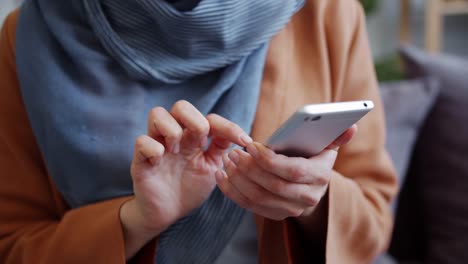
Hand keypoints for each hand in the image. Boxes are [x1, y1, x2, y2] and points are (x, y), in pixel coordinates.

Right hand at [120, 100, 251, 258]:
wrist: (169, 214)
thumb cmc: (190, 188)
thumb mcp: (212, 168)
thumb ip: (222, 149)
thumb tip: (241, 135)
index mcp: (193, 137)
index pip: (210, 118)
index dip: (229, 126)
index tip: (245, 142)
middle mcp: (175, 136)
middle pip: (181, 106)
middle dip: (195, 121)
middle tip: (200, 144)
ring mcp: (156, 145)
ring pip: (157, 114)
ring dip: (172, 130)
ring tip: (177, 152)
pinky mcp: (140, 160)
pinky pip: (142, 141)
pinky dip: (154, 149)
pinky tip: (161, 161)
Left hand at [216, 125, 356, 220]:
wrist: (310, 187)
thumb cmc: (314, 158)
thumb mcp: (327, 145)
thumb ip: (336, 135)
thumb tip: (352, 125)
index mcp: (320, 176)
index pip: (293, 171)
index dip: (270, 160)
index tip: (251, 145)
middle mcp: (308, 197)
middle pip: (273, 186)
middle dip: (250, 168)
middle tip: (234, 152)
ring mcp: (291, 209)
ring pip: (259, 198)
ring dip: (239, 179)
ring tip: (228, 161)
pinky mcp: (275, 215)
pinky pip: (249, 207)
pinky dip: (233, 192)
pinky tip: (223, 176)